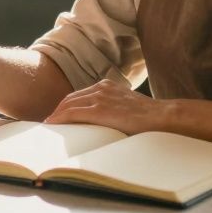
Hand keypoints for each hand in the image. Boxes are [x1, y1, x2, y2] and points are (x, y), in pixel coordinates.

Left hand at [43, 79, 167, 135]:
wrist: (163, 117)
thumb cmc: (149, 118)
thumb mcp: (127, 108)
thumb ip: (114, 110)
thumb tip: (106, 124)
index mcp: (107, 86)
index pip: (79, 95)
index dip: (66, 106)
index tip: (58, 117)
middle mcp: (101, 88)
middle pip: (70, 98)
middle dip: (57, 110)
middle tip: (49, 123)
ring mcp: (100, 98)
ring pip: (68, 105)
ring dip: (56, 115)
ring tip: (48, 126)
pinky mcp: (100, 110)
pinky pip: (72, 113)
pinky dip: (59, 118)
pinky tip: (52, 125)